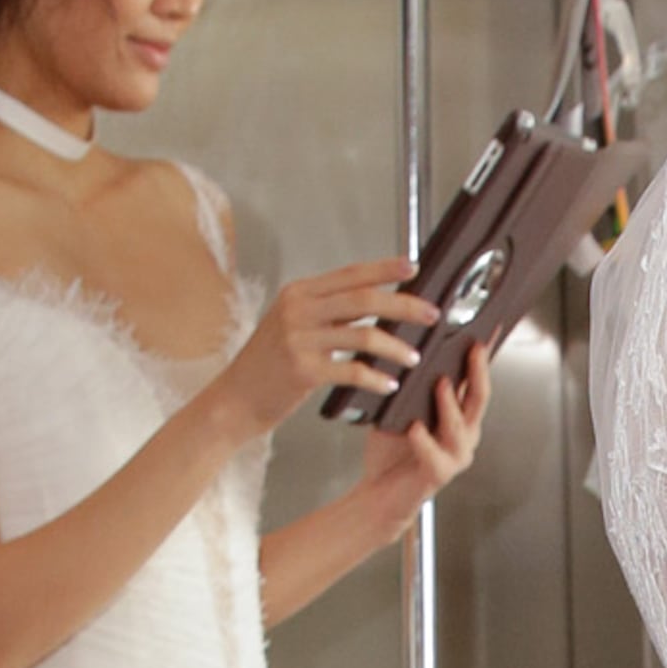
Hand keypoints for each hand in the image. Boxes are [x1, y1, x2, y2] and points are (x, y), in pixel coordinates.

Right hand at [220, 258, 434, 436]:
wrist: (235, 399)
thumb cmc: (268, 366)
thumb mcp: (292, 326)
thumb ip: (326, 311)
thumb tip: (373, 304)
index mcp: (299, 293)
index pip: (350, 274)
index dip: (385, 269)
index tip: (413, 268)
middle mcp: (298, 309)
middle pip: (364, 299)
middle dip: (404, 305)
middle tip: (431, 315)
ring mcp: (299, 339)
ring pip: (363, 335)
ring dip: (395, 347)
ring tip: (413, 357)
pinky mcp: (303, 370)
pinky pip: (352, 370)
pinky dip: (376, 377)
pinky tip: (389, 383)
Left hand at [358, 340, 490, 528]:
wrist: (380, 493)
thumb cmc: (392, 452)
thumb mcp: (400, 409)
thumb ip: (410, 386)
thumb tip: (407, 349)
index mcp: (458, 416)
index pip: (475, 380)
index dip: (483, 356)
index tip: (486, 329)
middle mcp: (463, 435)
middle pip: (478, 399)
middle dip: (477, 372)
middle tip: (472, 348)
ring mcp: (454, 456)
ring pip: (460, 427)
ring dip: (451, 404)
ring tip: (441, 383)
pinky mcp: (437, 475)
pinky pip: (434, 456)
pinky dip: (424, 441)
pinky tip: (415, 428)